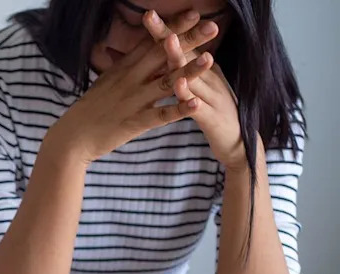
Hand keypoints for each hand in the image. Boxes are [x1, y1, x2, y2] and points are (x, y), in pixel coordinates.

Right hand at [50, 14, 218, 163]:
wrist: (71, 137)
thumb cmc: (89, 110)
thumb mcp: (105, 82)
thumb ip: (123, 67)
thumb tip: (135, 54)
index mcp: (124, 68)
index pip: (152, 43)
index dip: (173, 28)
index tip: (194, 14)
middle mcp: (130, 80)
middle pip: (163, 56)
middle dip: (188, 41)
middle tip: (213, 27)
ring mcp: (134, 101)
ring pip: (166, 83)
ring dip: (189, 71)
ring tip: (210, 59)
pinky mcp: (135, 122)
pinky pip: (160, 115)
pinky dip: (178, 109)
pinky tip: (196, 104)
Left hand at [143, 10, 247, 171]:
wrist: (238, 146)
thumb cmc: (213, 116)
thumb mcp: (199, 91)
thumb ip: (184, 75)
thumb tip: (166, 59)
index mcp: (203, 72)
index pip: (183, 46)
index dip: (167, 30)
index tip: (147, 15)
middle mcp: (209, 78)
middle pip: (186, 52)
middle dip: (169, 34)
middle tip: (151, 18)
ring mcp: (212, 97)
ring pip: (194, 75)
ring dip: (180, 58)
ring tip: (168, 42)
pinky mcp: (213, 118)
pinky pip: (198, 106)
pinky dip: (188, 96)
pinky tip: (179, 86)